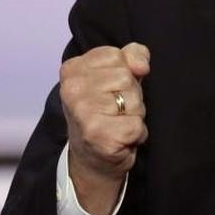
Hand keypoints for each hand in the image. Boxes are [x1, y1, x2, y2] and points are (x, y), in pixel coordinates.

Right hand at [59, 42, 149, 214]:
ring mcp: (82, 112)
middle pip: (127, 78)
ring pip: (133, 101)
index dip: (125, 74)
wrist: (92, 159)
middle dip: (131, 95)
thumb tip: (141, 65)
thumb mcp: (117, 75)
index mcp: (73, 68)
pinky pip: (136, 125)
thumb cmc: (107, 111)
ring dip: (134, 115)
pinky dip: (137, 134)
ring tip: (118, 123)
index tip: (111, 90)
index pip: (118, 56)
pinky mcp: (97, 135)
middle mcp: (72, 89)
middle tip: (116, 111)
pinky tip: (122, 139)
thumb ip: (132, 56)